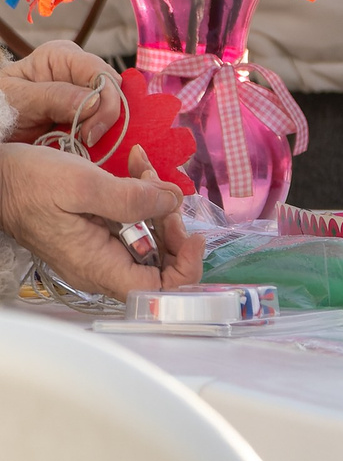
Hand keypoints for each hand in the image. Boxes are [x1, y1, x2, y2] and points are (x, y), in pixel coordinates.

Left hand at [0, 41, 121, 145]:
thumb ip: (54, 97)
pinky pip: (105, 121)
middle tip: (89, 139)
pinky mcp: (87, 112)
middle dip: (105, 115)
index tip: (92, 131)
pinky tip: (88, 143)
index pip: (98, 70)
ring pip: (113, 105)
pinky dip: (102, 134)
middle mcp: (78, 71)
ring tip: (85, 143)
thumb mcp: (19, 100)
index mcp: (61, 56)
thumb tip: (95, 102)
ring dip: (105, 126)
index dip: (104, 99)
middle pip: (112, 87)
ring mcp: (84, 91)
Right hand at [0, 142, 201, 296]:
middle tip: (164, 188)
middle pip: (161, 262)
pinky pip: (133, 223)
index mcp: (98, 267)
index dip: (185, 268)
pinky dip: (142, 196)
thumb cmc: (30, 184)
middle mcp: (102, 266)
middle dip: (173, 223)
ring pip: (150, 238)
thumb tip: (174, 203)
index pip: (157, 291)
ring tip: (146, 169)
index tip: (193, 234)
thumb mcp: (82, 185)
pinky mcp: (98, 234)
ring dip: (158, 202)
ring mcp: (100, 251)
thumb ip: (131, 199)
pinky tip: (139, 169)